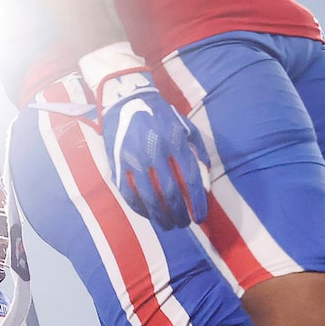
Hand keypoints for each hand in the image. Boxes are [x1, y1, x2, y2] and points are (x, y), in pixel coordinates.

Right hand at [100, 71, 208, 229]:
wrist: (126, 100)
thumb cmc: (161, 115)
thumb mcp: (186, 127)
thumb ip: (199, 153)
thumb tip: (206, 183)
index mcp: (174, 142)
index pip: (190, 179)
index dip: (197, 202)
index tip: (201, 217)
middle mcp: (154, 152)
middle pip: (170, 192)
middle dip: (179, 213)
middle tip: (184, 224)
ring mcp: (134, 160)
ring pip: (149, 197)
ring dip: (161, 216)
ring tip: (168, 225)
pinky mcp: (118, 164)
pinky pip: (129, 193)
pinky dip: (140, 208)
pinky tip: (149, 215)